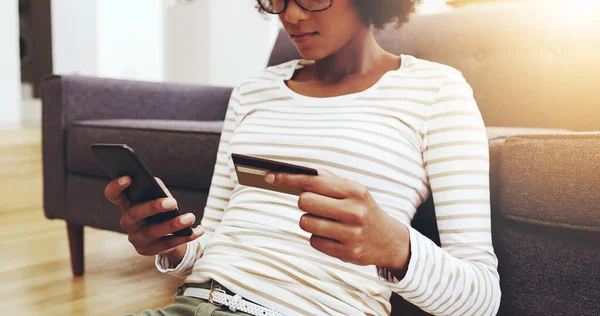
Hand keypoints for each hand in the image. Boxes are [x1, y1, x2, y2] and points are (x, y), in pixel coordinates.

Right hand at [104, 176, 203, 258]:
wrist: (161, 234)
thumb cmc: (158, 208)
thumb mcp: (156, 196)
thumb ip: (156, 189)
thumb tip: (160, 190)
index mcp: (126, 204)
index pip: (113, 195)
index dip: (116, 187)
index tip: (129, 177)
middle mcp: (127, 222)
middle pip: (135, 214)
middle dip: (153, 207)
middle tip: (173, 202)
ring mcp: (136, 238)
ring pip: (153, 232)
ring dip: (173, 224)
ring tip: (190, 217)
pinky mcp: (148, 250)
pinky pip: (168, 244)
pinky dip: (186, 236)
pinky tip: (199, 230)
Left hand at [265, 169, 410, 271]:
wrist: (388, 240)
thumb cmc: (364, 210)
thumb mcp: (354, 190)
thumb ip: (328, 180)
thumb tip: (298, 173)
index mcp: (355, 191)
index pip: (312, 182)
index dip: (288, 179)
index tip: (270, 176)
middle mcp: (354, 211)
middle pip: (304, 202)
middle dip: (304, 202)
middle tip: (315, 205)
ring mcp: (350, 234)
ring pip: (305, 223)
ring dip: (310, 221)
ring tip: (327, 221)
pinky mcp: (346, 253)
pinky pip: (314, 241)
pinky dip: (318, 237)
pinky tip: (333, 236)